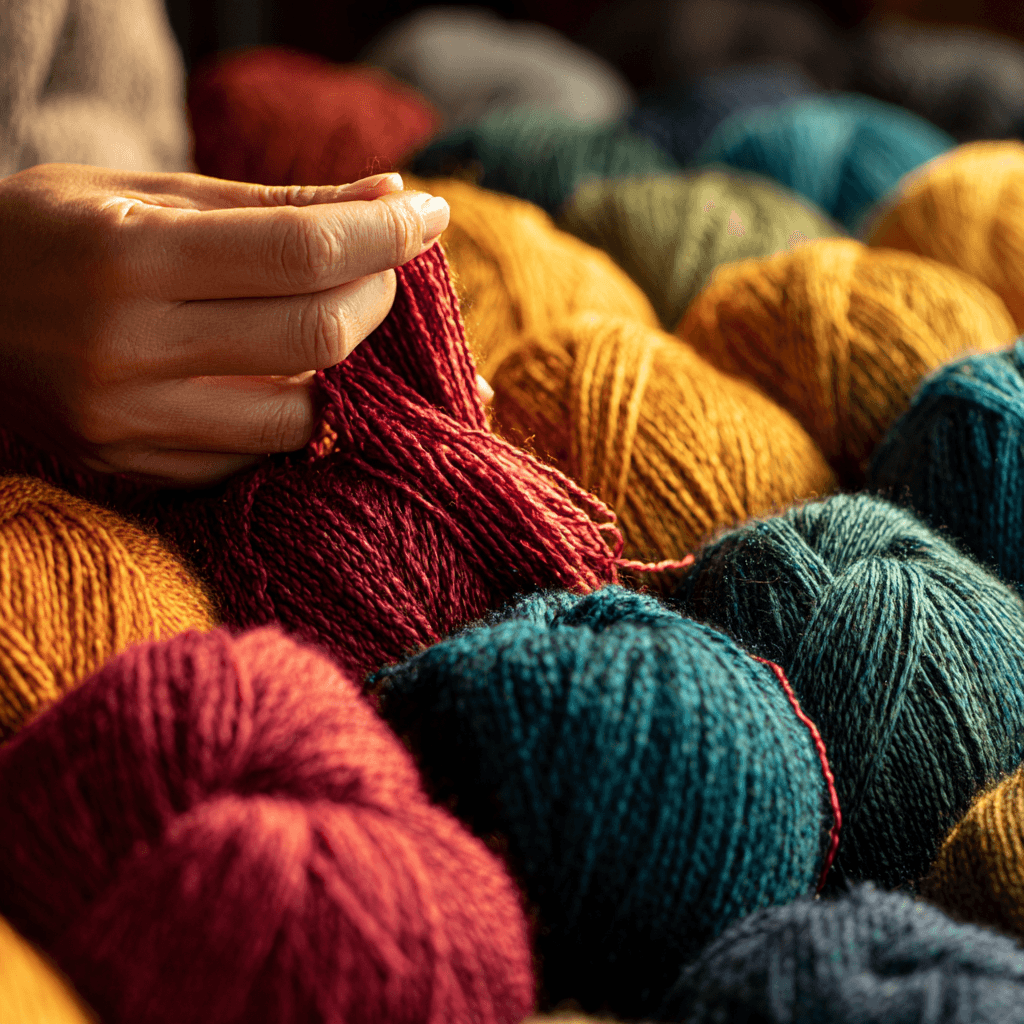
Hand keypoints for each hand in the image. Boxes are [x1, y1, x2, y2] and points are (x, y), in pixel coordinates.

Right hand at [0, 163, 449, 485]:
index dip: (385, 237)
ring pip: (300, 421)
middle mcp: (127, 354)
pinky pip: (254, 458)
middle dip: (377, 301)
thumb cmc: (53, 233)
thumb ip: (275, 206)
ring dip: (349, 371)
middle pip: (316, 340)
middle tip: (383, 269)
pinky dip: (295, 417)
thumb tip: (392, 201)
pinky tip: (292, 378)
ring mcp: (129, 427)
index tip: (428, 219)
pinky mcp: (136, 471)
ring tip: (345, 323)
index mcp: (128, 258)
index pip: (302, 254)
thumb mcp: (150, 193)